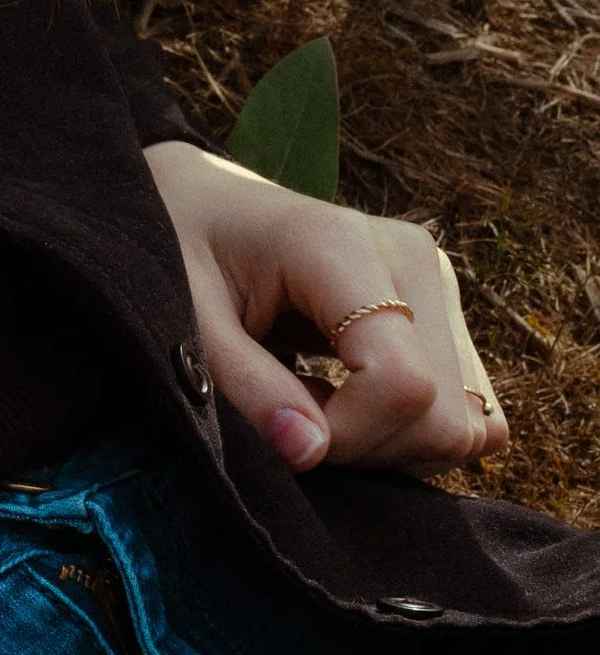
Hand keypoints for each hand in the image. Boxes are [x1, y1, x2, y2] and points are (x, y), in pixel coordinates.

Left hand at [143, 139, 505, 477]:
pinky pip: (471, 411)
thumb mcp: (188, 317)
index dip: (348, 436)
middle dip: (368, 448)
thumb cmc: (183, 252)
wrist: (201, 201)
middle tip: (292, 420)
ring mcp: (438, 279)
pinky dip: (414, 432)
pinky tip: (350, 404)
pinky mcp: (444, 307)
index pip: (402, 383)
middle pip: (445, 414)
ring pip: (469, 422)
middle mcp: (412, 255)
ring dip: (392, 445)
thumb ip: (246, 387)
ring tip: (314, 403)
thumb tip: (311, 453)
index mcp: (343, 246)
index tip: (282, 429)